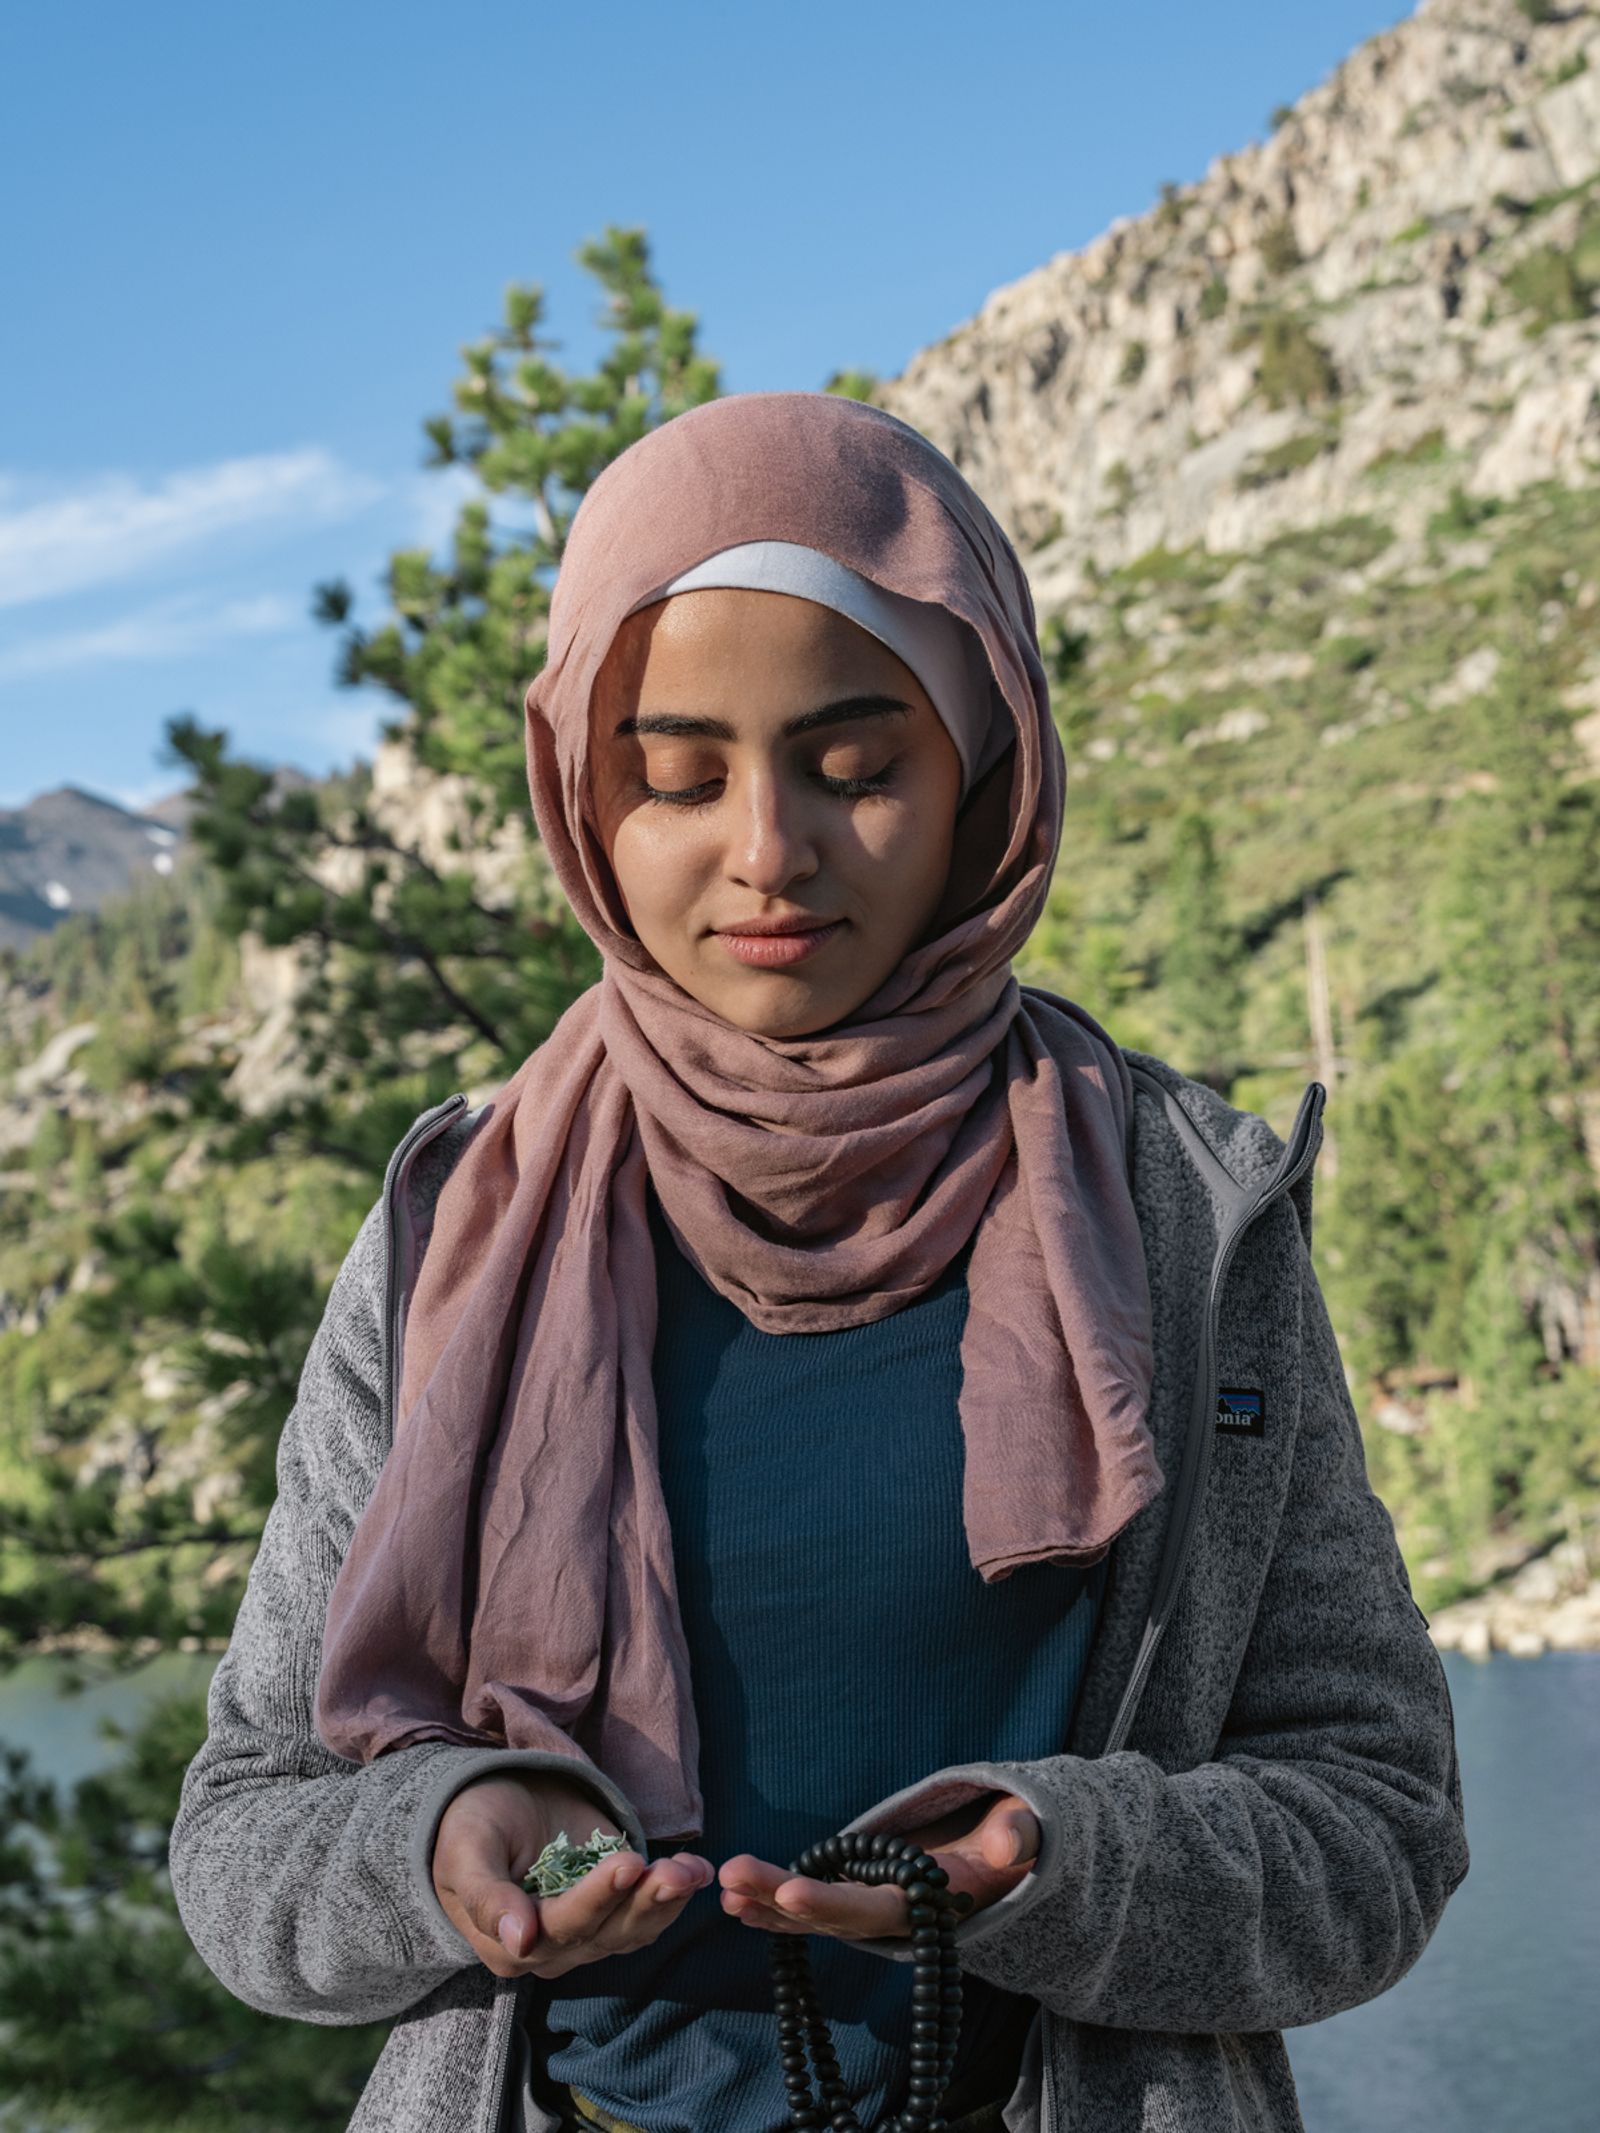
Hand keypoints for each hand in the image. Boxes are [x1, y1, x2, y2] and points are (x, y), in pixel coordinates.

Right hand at [431, 1771, 713, 1978]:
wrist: (489, 1811)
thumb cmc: (470, 1829)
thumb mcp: (466, 1853)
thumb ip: (488, 1896)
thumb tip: (518, 1941)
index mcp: (508, 1947)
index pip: (561, 1927)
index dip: (596, 1898)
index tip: (627, 1863)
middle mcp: (552, 1952)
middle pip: (605, 1932)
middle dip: (643, 1898)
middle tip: (675, 1868)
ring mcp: (586, 1935)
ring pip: (632, 1930)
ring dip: (666, 1901)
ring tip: (692, 1870)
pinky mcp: (611, 1914)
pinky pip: (646, 1918)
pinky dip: (673, 1897)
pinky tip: (697, 1871)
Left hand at [717, 1791, 1039, 1941]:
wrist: (1010, 1865)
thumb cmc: (1018, 1840)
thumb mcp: (1027, 1832)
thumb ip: (1019, 1836)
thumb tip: (1008, 1844)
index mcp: (932, 1901)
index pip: (877, 1909)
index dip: (835, 1903)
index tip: (792, 1891)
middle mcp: (898, 1915)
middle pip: (834, 1915)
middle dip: (782, 1900)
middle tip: (732, 1879)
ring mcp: (877, 1907)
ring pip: (816, 1914)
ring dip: (768, 1904)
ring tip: (723, 1891)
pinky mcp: (863, 1895)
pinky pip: (815, 1904)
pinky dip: (776, 1904)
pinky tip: (736, 1901)